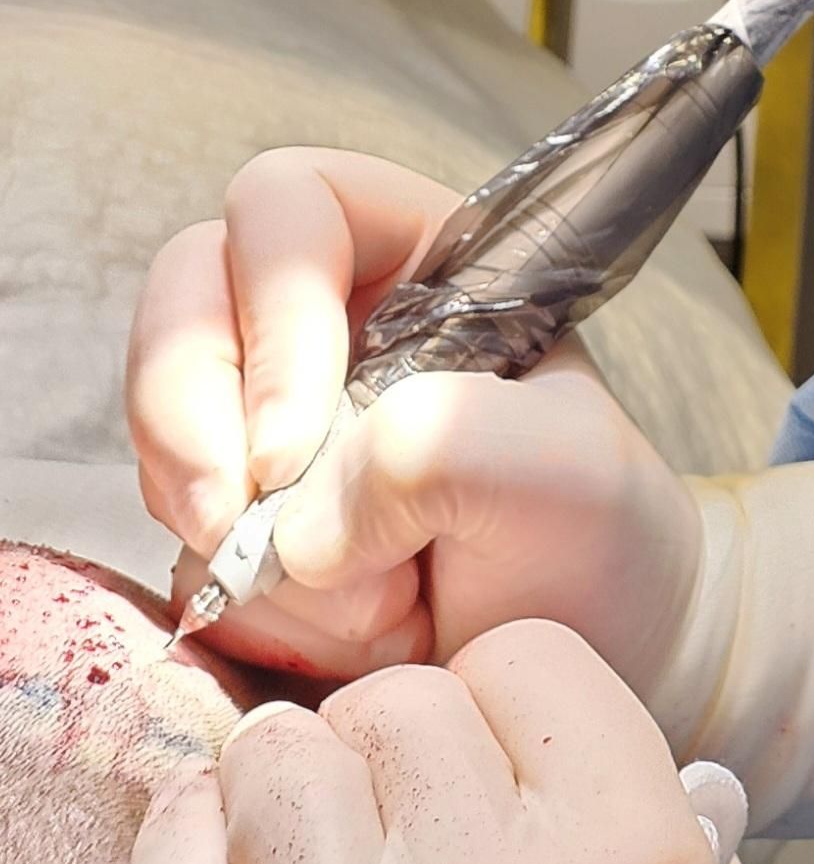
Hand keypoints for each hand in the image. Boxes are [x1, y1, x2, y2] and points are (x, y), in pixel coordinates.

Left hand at [124, 620, 795, 863]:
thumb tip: (686, 798)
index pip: (525, 664)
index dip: (517, 708)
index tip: (517, 759)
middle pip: (399, 707)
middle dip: (407, 750)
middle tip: (424, 818)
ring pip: (276, 766)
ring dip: (298, 796)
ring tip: (328, 853)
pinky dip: (188, 854)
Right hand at [128, 149, 705, 692]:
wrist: (592, 659)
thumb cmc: (594, 533)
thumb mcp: (563, 467)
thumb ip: (439, 447)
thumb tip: (300, 519)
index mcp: (418, 255)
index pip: (288, 204)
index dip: (272, 311)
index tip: (291, 445)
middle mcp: (331, 319)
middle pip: (185, 295)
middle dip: (189, 415)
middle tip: (234, 522)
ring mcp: (269, 422)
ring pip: (169, 433)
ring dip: (234, 536)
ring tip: (374, 603)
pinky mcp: (244, 525)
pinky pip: (179, 549)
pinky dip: (247, 606)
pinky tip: (351, 633)